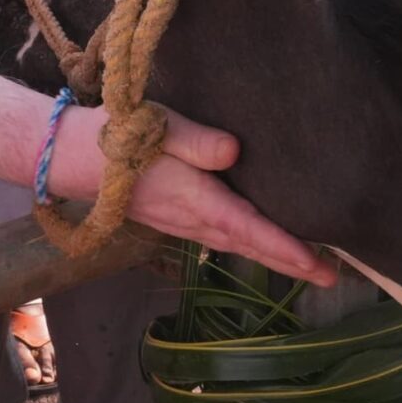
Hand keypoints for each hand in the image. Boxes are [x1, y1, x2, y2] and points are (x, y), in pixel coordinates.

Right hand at [0, 75, 333, 285]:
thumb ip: (196, 139)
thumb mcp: (155, 126)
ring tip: (306, 261)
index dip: (289, 250)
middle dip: (291, 261)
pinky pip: (217, 236)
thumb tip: (235, 152)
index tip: (324, 267)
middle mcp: (191, 220)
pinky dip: (245, 241)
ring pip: (233, 243)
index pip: (252, 230)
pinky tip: (254, 236)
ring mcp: (178, 223)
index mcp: (195, 199)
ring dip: (270, 254)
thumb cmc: (114, 134)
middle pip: (249, 245)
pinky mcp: (168, 216)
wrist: (66, 156)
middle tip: (334, 276)